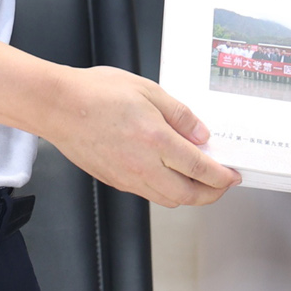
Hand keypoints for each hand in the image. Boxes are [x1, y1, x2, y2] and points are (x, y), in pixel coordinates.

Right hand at [42, 65, 241, 207]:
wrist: (57, 106)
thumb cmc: (96, 92)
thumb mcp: (148, 90)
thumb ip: (180, 115)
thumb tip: (201, 135)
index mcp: (156, 140)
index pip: (200, 168)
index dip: (222, 176)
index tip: (233, 175)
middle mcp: (143, 165)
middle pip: (188, 195)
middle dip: (211, 194)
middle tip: (222, 184)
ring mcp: (127, 177)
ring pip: (168, 200)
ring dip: (189, 195)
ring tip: (198, 181)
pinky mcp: (114, 180)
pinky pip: (147, 194)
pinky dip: (165, 191)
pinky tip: (168, 175)